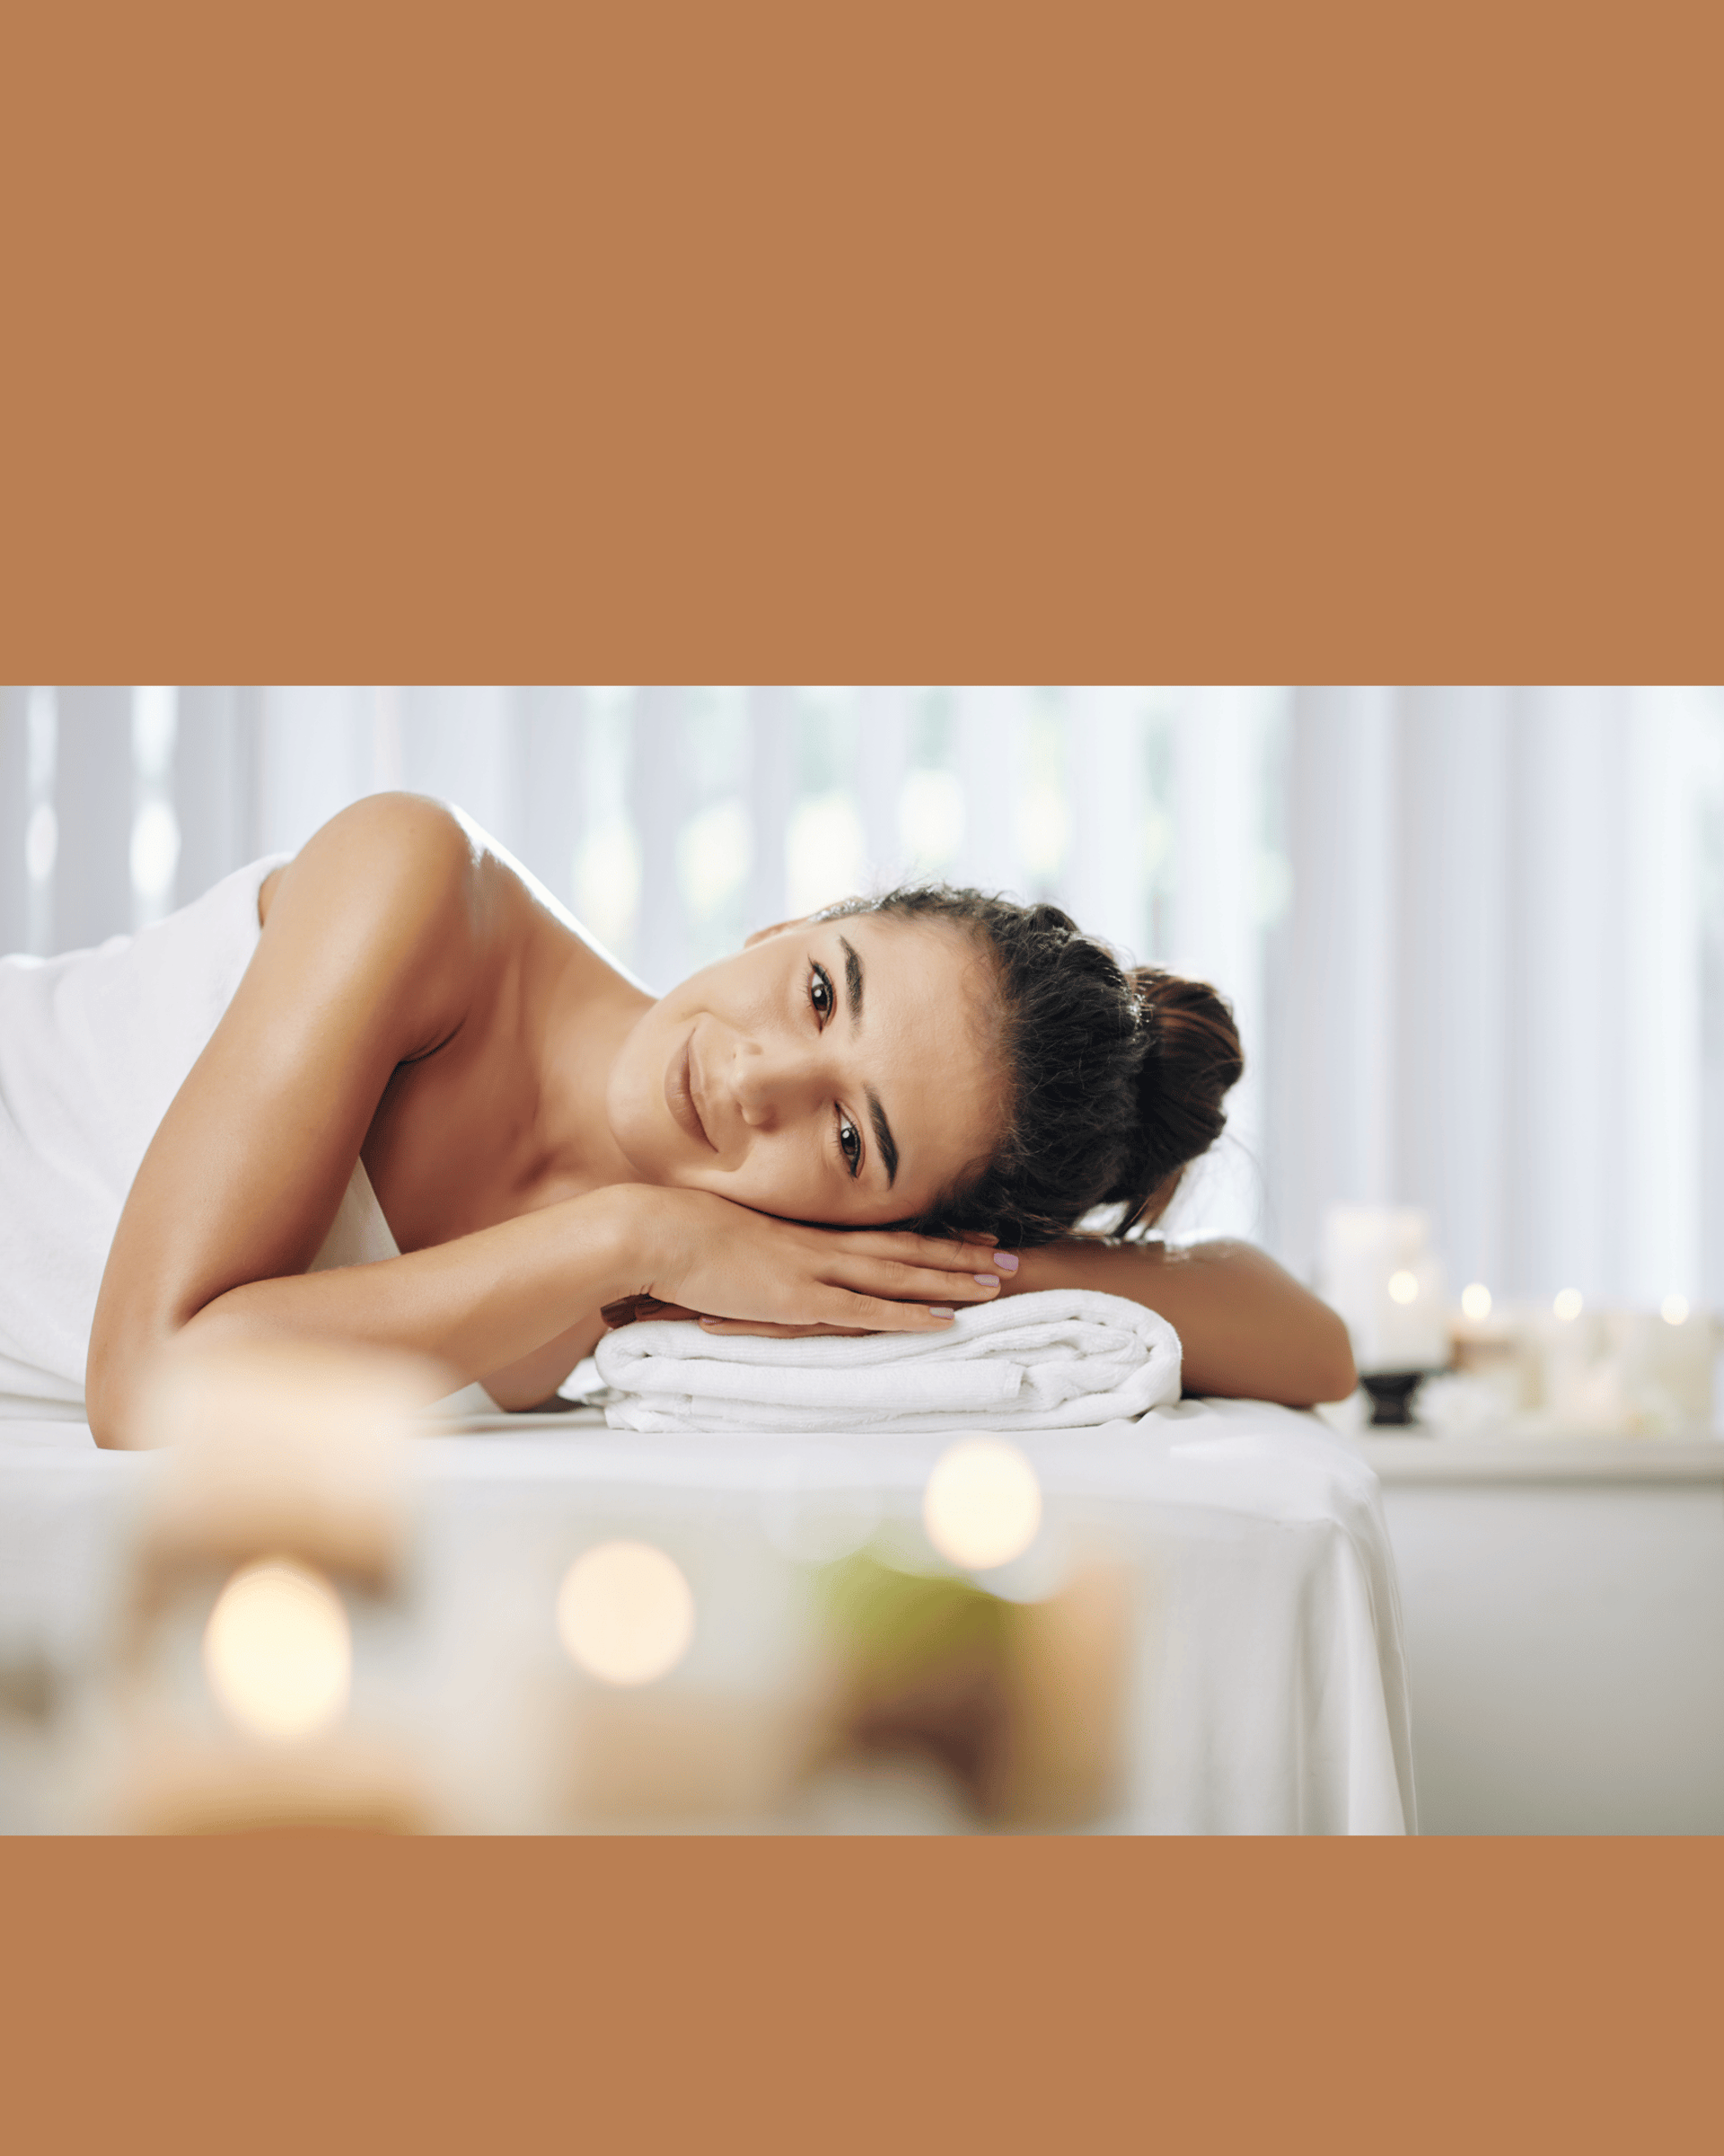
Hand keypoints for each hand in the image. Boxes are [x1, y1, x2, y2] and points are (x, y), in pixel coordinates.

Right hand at [611, 1186, 1016, 1334]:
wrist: (658, 1231)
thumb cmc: (682, 1236)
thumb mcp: (734, 1241)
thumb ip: (762, 1253)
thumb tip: (771, 1263)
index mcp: (809, 1233)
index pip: (884, 1234)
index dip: (932, 1236)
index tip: (971, 1234)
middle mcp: (824, 1247)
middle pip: (908, 1249)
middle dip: (962, 1254)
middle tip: (1011, 1256)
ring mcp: (816, 1271)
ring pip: (901, 1276)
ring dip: (952, 1281)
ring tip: (999, 1285)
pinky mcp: (801, 1299)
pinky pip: (868, 1311)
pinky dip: (910, 1316)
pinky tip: (944, 1323)